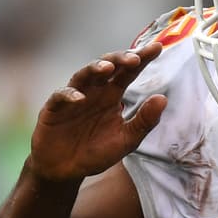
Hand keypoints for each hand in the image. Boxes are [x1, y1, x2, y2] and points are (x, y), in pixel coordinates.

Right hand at [28, 42, 165, 181]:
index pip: (129, 72)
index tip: (157, 46)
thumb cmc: (96, 152)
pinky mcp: (54, 109)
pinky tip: (80, 98)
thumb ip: (144, 121)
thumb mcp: (126, 140)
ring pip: (83, 75)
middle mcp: (94, 91)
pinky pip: (60, 96)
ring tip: (108, 68)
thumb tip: (163, 98)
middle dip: (120, 59)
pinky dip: (69, 95)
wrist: (67, 170)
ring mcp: (73, 97)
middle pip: (107, 66)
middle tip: (134, 58)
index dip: (142, 58)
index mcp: (113, 96)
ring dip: (94, 69)